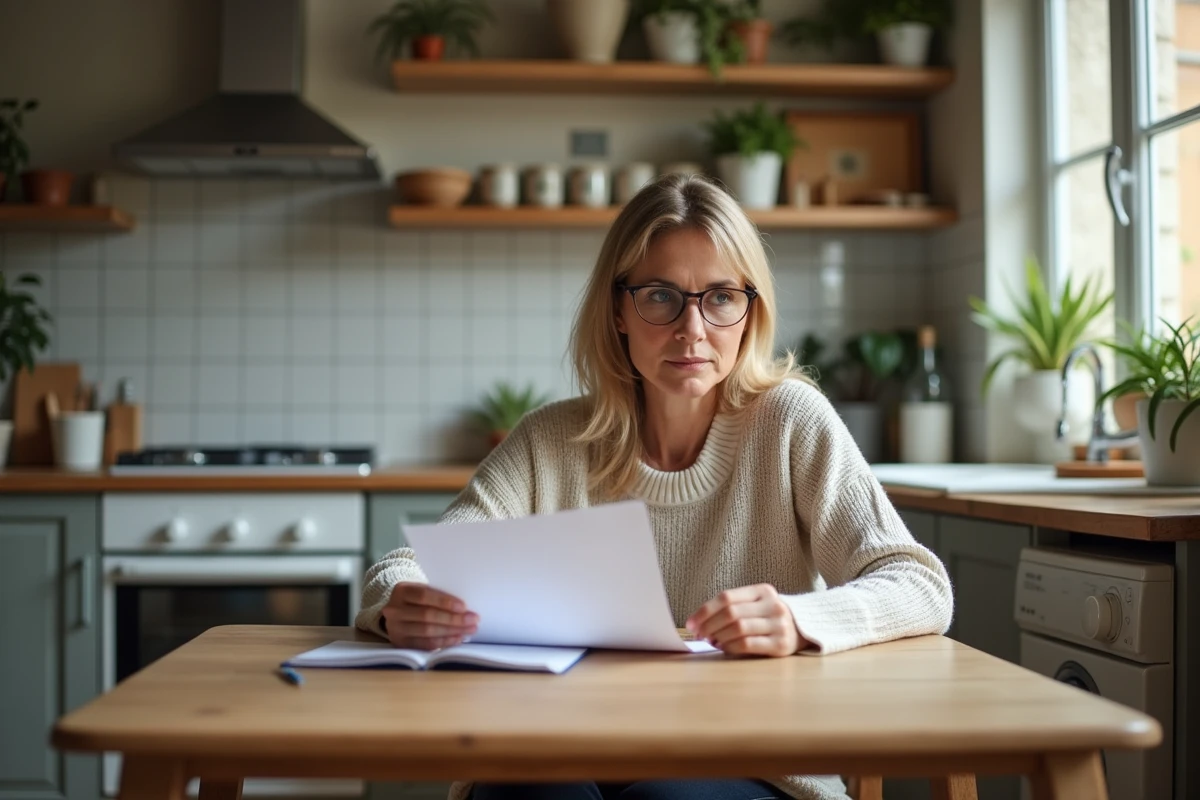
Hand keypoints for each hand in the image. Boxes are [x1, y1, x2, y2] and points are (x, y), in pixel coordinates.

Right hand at [380, 582, 478, 649]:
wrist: (397, 613)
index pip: (424, 595)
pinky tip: (457, 638)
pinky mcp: (401, 643)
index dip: (444, 602)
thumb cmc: (417, 599)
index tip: (464, 607)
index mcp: (401, 591)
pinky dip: (444, 642)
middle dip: (453, 619)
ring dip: (452, 631)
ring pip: (427, 631)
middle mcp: (394, 610)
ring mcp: (396, 628)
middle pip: (427, 615)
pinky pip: (425, 644)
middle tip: (473, 620)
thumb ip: (437, 596)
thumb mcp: (422, 590)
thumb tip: (464, 608)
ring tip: (469, 630)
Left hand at [685, 584, 804, 656]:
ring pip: (738, 628)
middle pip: (731, 613)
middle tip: (699, 634)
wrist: (804, 629)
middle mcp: (773, 605)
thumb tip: (698, 622)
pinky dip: (730, 647)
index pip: (727, 597)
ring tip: (711, 641)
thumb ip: (732, 607)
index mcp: (763, 590)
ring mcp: (779, 625)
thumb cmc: (769, 616)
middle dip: (709, 625)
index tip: (691, 622)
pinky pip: (748, 644)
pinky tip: (724, 647)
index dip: (705, 610)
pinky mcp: (781, 645)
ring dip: (719, 636)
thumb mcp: (756, 603)